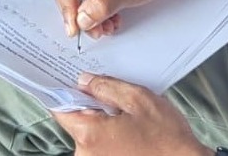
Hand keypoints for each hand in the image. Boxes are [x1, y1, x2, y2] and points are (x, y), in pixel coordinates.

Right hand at [50, 0, 173, 39]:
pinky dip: (95, 16)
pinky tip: (109, 20)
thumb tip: (83, 17)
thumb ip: (106, 1)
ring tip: (107, 26)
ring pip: (74, 0)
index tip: (76, 26)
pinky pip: (83, 3)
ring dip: (89, 19)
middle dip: (80, 15)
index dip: (68, 5)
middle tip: (95, 30)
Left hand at [52, 73, 210, 155]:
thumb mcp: (139, 99)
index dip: (68, 91)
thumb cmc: (165, 138)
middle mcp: (84, 154)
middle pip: (77, 120)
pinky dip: (110, 133)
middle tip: (118, 97)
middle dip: (94, 105)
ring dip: (104, 120)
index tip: (74, 80)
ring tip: (131, 116)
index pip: (62, 109)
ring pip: (89, 132)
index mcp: (89, 134)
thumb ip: (108, 87)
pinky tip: (132, 130)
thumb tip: (85, 80)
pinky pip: (99, 144)